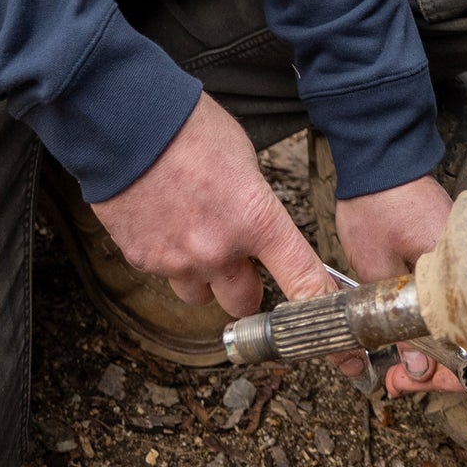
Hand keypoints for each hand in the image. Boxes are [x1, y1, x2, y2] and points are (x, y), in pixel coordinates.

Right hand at [92, 93, 333, 316]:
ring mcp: (178, 260)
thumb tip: (257, 229)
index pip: (304, 284)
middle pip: (245, 302)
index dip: (325, 319)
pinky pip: (165, 273)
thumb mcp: (244, 158)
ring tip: (188, 229)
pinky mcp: (143, 260)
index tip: (342, 348)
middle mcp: (219, 250)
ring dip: (202, 275)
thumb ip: (255, 206)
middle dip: (243, 282)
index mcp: (256, 219)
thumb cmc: (187, 126)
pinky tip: (161, 218)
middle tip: (234, 251)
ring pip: (201, 294)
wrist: (124, 118)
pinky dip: (167, 255)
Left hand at [334, 173, 460, 396]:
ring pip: (463, 327)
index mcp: (458, 272)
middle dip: (437, 370)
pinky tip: (414, 340)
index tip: (414, 382)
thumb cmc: (376, 201)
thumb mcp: (374, 263)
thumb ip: (392, 318)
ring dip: (436, 353)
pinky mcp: (458, 261)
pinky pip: (457, 306)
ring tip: (403, 368)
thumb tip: (414, 368)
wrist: (382, 154)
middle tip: (401, 381)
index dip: (445, 374)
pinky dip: (439, 328)